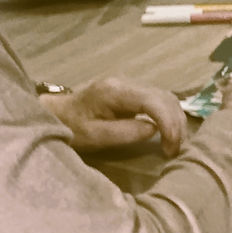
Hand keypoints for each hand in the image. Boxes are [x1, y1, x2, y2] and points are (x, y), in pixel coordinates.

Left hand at [42, 77, 186, 154]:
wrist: (56, 115)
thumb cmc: (70, 128)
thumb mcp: (93, 136)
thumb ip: (123, 132)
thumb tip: (153, 130)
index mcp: (115, 91)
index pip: (153, 101)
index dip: (168, 123)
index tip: (171, 147)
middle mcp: (126, 82)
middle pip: (164, 96)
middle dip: (176, 123)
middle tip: (175, 150)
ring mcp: (130, 84)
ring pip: (166, 96)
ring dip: (175, 120)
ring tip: (174, 144)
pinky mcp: (132, 91)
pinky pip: (159, 100)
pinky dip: (169, 116)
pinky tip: (168, 133)